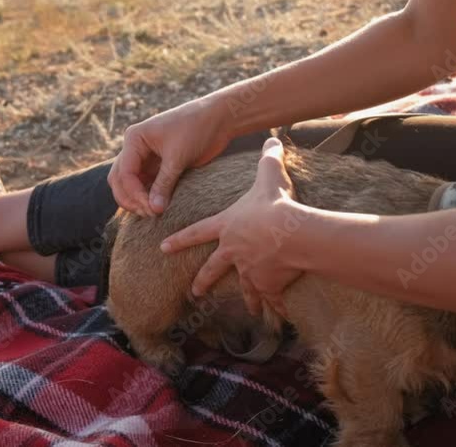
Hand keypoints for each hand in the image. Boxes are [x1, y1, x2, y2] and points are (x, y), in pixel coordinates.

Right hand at [109, 97, 231, 215]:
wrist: (219, 119)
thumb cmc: (197, 129)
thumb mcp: (178, 157)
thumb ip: (164, 183)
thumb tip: (154, 209)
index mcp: (135, 139)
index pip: (124, 173)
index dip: (134, 194)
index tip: (151, 208)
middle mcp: (136, 148)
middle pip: (120, 180)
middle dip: (131, 199)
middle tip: (150, 214)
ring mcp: (146, 158)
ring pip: (130, 185)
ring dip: (138, 200)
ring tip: (154, 213)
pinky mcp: (159, 166)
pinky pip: (146, 185)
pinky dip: (148, 197)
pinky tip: (157, 208)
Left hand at [160, 138, 303, 316]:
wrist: (292, 233)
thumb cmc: (276, 204)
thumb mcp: (269, 176)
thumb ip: (268, 158)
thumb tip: (273, 138)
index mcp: (227, 227)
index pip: (196, 233)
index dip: (179, 239)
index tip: (163, 248)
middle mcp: (233, 252)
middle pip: (212, 269)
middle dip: (202, 281)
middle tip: (194, 293)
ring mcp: (249, 271)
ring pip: (245, 289)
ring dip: (247, 300)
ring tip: (248, 310)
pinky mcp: (268, 285)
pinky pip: (273, 299)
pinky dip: (277, 309)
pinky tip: (280, 318)